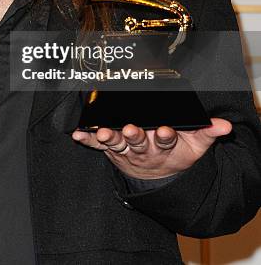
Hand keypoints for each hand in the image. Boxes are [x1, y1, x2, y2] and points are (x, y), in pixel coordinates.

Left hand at [72, 118, 231, 179]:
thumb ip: (207, 133)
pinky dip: (87, 140)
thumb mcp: (195, 146)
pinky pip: (98, 146)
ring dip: (109, 138)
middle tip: (131, 129)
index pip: (167, 140)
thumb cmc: (176, 152)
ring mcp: (126, 150)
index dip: (166, 136)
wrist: (159, 175)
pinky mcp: (112, 150)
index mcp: (165, 144)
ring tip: (102, 133)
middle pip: (139, 141)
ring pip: (117, 143)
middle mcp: (144, 148)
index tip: (165, 130)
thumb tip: (223, 125)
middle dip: (135, 135)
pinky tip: (77, 134)